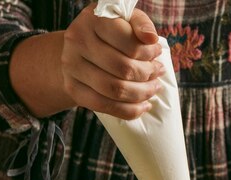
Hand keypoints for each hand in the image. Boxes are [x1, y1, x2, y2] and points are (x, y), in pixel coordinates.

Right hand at [61, 3, 163, 118]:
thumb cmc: (108, 33)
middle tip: (158, 73)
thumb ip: (140, 24)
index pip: (128, 42)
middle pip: (123, 68)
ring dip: (141, 93)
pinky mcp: (73, 89)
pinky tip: (143, 106)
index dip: (148, 52)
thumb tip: (151, 40)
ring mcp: (72, 66)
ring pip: (115, 90)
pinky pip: (104, 106)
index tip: (157, 53)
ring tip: (153, 89)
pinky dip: (129, 110)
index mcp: (93, 19)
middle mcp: (78, 41)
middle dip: (147, 74)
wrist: (78, 49)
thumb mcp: (124, 19)